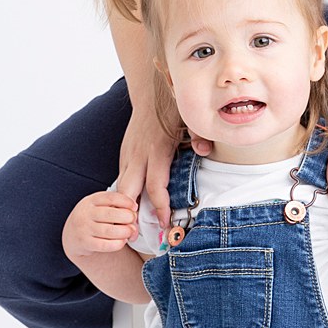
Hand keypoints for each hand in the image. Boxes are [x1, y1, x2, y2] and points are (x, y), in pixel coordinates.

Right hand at [62, 190, 139, 262]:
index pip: (111, 197)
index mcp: (91, 201)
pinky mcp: (85, 243)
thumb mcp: (99, 206)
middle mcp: (86, 213)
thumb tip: (135, 212)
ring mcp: (84, 228)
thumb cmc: (93, 218)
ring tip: (131, 232)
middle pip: (111, 214)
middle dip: (127, 217)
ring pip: (109, 231)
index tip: (135, 207)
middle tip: (134, 220)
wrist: (73, 235)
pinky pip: (105, 245)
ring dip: (125, 232)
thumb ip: (115, 206)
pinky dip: (117, 244)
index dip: (126, 201)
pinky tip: (123, 241)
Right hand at [115, 105, 210, 233]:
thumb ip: (197, 135)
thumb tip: (205, 150)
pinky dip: (125, 194)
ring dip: (126, 207)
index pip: (155, 184)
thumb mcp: (188, 119)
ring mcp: (129, 155)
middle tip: (137, 235)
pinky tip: (132, 207)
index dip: (159, 206)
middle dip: (131, 214)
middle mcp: (139, 155)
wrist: (149, 93)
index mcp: (156, 150)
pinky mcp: (124, 154)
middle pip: (129, 191)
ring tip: (133, 227)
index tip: (165, 222)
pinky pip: (123, 178)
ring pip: (122, 187)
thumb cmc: (172, 109)